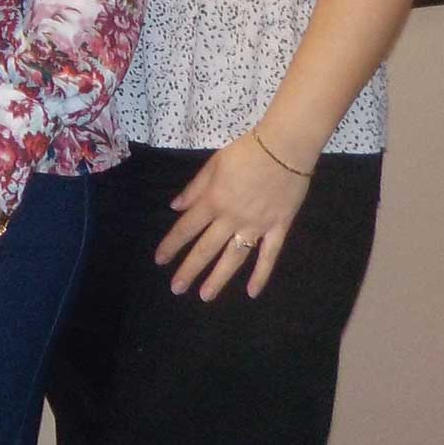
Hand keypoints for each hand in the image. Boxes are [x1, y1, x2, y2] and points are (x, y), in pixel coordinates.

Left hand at [156, 134, 312, 300]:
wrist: (284, 149)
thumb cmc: (246, 153)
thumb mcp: (213, 165)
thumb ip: (194, 189)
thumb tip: (175, 207)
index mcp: (213, 201)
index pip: (186, 228)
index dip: (172, 245)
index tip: (160, 260)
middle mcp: (231, 218)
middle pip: (206, 248)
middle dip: (189, 269)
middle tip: (177, 288)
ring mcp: (256, 226)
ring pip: (234, 258)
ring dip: (218, 278)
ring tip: (205, 296)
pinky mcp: (279, 229)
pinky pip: (269, 256)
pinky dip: (261, 275)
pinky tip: (251, 292)